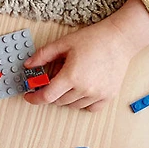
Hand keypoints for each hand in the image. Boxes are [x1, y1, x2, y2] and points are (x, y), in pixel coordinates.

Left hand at [24, 0, 148, 111]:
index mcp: (71, 76)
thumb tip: (28, 65)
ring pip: (73, 105)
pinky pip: (89, 108)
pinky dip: (82, 102)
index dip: (34, 98)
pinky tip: (82, 90)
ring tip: (71, 80)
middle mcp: (85, 89)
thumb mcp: (64, 43)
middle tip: (53, 79)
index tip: (29, 96)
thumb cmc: (94, 39)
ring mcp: (98, 95)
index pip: (47, 96)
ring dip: (66, 97)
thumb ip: (43, 55)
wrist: (120, 39)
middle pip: (58, 101)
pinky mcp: (108, 96)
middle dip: (51, 93)